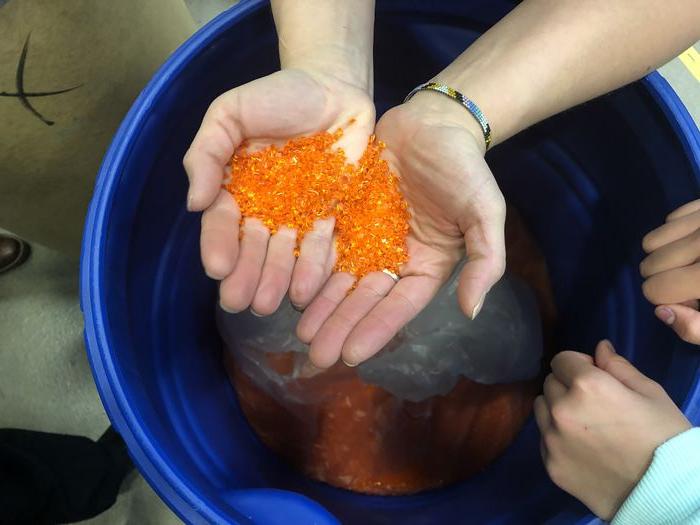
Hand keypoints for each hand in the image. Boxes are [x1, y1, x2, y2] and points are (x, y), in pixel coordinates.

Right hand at [183, 68, 373, 314]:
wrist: (333, 86)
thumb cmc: (277, 95)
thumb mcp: (229, 113)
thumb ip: (207, 153)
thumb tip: (194, 203)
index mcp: (235, 188)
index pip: (222, 223)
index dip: (218, 245)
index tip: (217, 268)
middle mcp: (265, 208)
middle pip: (253, 248)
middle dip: (247, 275)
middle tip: (242, 302)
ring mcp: (300, 214)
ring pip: (286, 253)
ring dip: (278, 279)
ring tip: (273, 303)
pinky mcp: (332, 214)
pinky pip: (324, 245)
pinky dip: (315, 266)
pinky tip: (307, 289)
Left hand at [298, 92, 505, 367]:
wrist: (433, 121)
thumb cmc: (464, 166)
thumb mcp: (485, 211)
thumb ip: (486, 260)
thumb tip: (472, 311)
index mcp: (427, 264)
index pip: (400, 305)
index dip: (376, 330)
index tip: (351, 356)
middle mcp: (394, 257)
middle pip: (364, 299)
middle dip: (340, 327)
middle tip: (315, 357)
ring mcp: (367, 237)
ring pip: (340, 278)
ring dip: (321, 306)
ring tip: (300, 333)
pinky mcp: (345, 215)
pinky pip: (325, 245)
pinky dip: (309, 267)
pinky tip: (290, 287)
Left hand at [535, 341, 690, 520]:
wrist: (664, 492)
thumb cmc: (663, 437)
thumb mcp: (650, 393)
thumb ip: (618, 366)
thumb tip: (599, 348)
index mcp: (586, 385)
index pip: (561, 360)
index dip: (578, 364)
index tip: (594, 375)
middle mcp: (561, 409)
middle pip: (550, 383)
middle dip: (567, 385)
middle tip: (593, 402)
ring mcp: (552, 439)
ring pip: (541, 408)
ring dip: (556, 408)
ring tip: (585, 424)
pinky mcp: (550, 464)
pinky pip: (544, 438)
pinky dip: (556, 436)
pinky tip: (582, 446)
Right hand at [641, 199, 699, 343]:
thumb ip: (696, 329)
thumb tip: (661, 311)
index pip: (655, 290)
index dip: (667, 301)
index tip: (691, 302)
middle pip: (649, 265)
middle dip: (665, 279)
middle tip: (692, 285)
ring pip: (651, 240)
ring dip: (665, 256)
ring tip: (692, 263)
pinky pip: (669, 218)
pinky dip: (678, 234)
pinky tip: (698, 245)